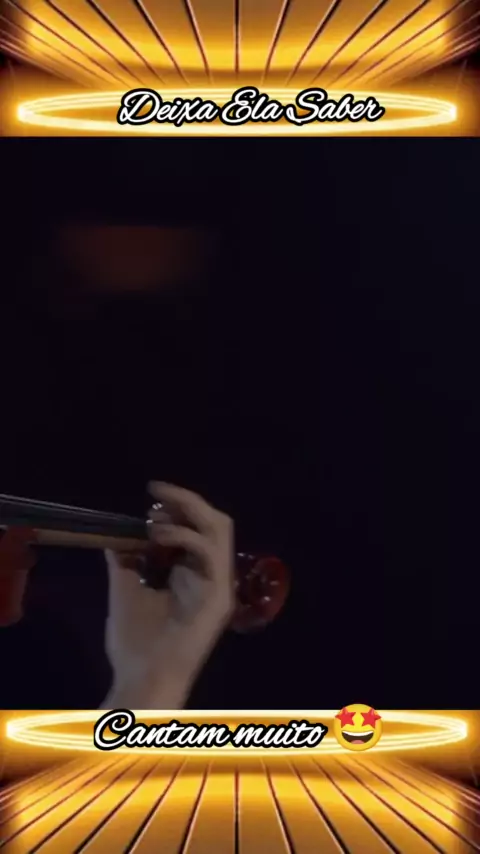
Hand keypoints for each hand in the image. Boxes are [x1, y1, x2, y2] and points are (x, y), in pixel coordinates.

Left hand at [101, 482, 233, 708]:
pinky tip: (159, 537)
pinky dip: (185, 536)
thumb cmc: (135, 642)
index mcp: (193, 573)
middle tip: (157, 493)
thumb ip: (125, 560)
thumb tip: (114, 532)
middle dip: (187, 500)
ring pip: (221, 528)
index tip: (152, 492)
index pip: (198, 525)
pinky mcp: (220, 596)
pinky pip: (211, 553)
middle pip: (215, 521)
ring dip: (188, 513)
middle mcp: (211, 574)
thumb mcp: (124, 589)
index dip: (178, 504)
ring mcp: (219, 584)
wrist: (141, 679)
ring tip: (154, 518)